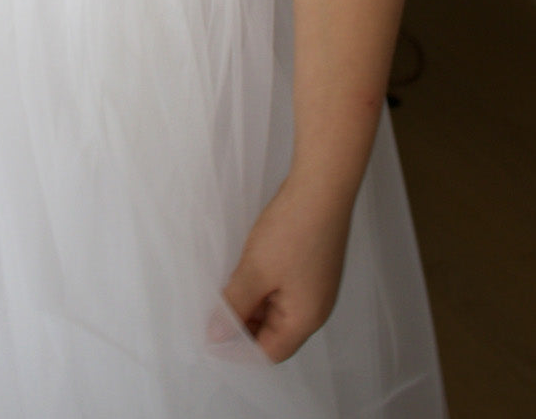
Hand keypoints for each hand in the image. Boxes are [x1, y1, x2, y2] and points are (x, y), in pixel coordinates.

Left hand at [221, 179, 351, 362]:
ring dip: (252, 302)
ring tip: (227, 287)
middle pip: (275, 332)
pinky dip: (264, 285)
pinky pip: (284, 288)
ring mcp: (317, 286)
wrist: (322, 185)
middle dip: (244, 324)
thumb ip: (234, 305)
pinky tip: (247, 270)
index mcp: (306, 319)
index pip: (270, 351)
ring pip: (277, 308)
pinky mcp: (313, 266)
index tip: (212, 333)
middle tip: (214, 308)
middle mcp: (316, 308)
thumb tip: (217, 335)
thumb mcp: (255, 271)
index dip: (239, 347)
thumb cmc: (292, 230)